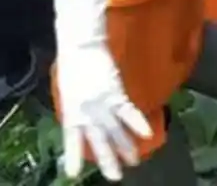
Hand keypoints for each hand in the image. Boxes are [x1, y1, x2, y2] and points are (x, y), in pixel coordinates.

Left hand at [57, 41, 152, 180]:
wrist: (80, 45)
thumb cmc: (72, 64)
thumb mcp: (69, 90)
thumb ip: (77, 107)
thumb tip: (84, 118)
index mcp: (71, 112)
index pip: (71, 140)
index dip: (73, 156)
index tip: (73, 173)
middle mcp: (86, 112)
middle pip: (98, 141)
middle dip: (107, 160)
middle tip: (114, 177)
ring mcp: (102, 104)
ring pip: (115, 131)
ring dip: (126, 147)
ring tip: (133, 162)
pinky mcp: (115, 93)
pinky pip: (128, 112)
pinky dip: (137, 123)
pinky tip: (147, 135)